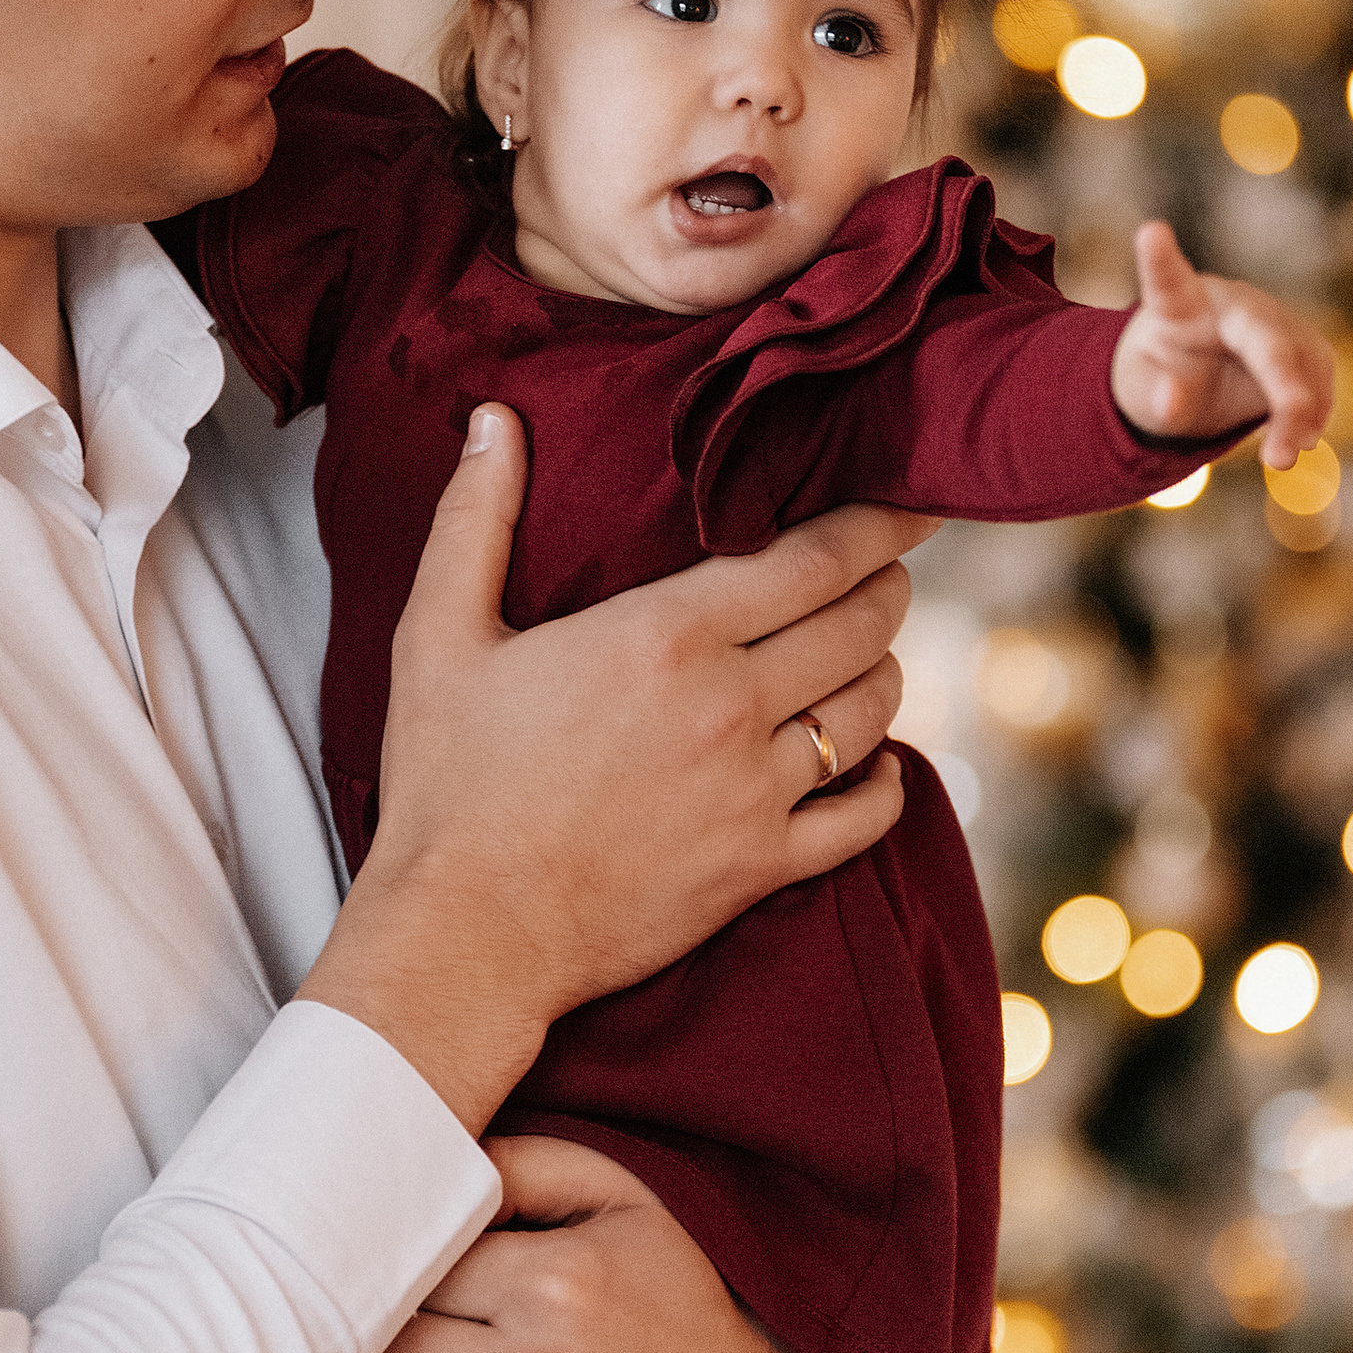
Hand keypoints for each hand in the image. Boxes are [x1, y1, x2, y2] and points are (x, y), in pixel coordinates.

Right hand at [297, 408, 930, 1126]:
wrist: (463, 932)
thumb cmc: (446, 782)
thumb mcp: (439, 636)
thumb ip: (474, 518)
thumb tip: (492, 420)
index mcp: (666, 634)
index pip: (815, 557)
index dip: (880, 523)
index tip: (914, 501)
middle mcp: (731, 705)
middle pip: (860, 625)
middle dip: (888, 589)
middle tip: (889, 573)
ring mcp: (756, 791)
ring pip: (871, 712)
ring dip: (883, 673)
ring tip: (869, 655)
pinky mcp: (761, 868)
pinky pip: (865, 818)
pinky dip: (886, 782)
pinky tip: (876, 763)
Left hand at [356, 1140, 855, 1352]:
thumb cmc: (691, 1306)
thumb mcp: (629, 1203)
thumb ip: (525, 1166)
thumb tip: (431, 1156)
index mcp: (559, 1282)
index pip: (411, 1269)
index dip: (395, 1271)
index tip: (394, 1280)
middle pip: (389, 1351)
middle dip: (378, 1339)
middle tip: (382, 1337)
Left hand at [1109, 219, 1334, 472]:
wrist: (1193, 371)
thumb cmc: (1160, 375)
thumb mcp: (1143, 396)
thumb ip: (1156, 399)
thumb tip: (1173, 402)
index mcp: (1179, 305)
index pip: (1167, 280)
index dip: (1158, 258)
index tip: (1149, 233)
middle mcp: (1232, 302)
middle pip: (1267, 338)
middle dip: (1285, 392)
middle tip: (1281, 453)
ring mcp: (1271, 317)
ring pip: (1304, 360)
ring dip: (1303, 413)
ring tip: (1280, 459)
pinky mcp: (1301, 340)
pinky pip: (1319, 375)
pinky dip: (1314, 411)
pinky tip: (1302, 439)